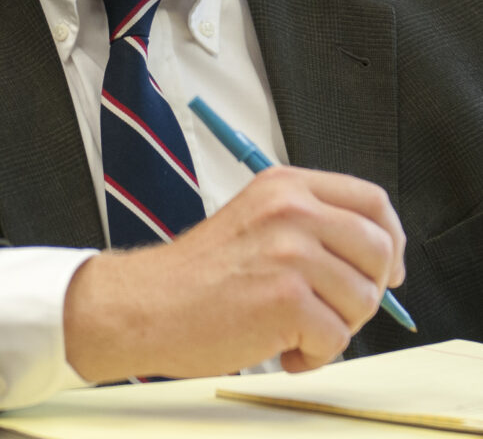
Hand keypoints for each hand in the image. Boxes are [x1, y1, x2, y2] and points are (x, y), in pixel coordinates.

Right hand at [63, 165, 405, 381]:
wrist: (149, 303)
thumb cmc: (199, 273)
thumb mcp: (258, 219)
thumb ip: (311, 223)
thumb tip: (376, 256)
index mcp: (286, 185)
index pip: (372, 201)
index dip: (390, 239)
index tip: (385, 268)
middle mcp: (292, 210)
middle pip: (378, 250)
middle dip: (365, 291)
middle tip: (330, 308)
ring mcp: (291, 252)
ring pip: (362, 301)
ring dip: (334, 327)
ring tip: (292, 326)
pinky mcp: (287, 299)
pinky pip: (337, 339)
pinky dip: (313, 355)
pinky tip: (281, 345)